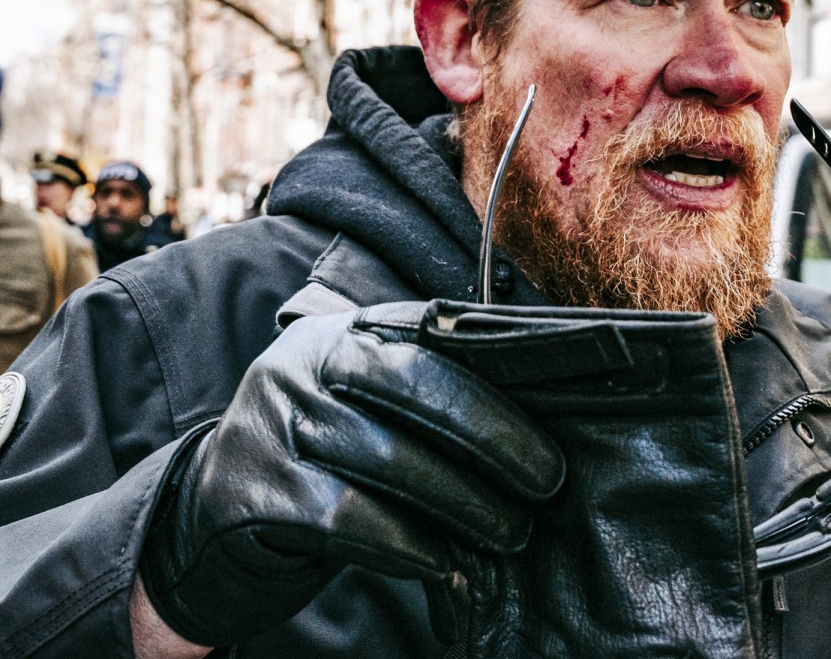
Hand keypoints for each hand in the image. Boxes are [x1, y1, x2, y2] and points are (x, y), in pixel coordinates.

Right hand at [137, 312, 564, 647]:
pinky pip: (346, 515)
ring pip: (389, 456)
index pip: (433, 337)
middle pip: (416, 387)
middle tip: (545, 483)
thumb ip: (433, 398)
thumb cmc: (326, 460)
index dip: (500, 379)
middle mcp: (305, 363)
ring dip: (463, 501)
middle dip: (494, 438)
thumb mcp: (368, 408)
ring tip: (509, 530)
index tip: (558, 422)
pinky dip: (404, 540)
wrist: (213, 519)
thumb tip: (539, 424)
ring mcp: (274, 422)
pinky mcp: (255, 489)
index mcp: (345, 332)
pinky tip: (440, 558)